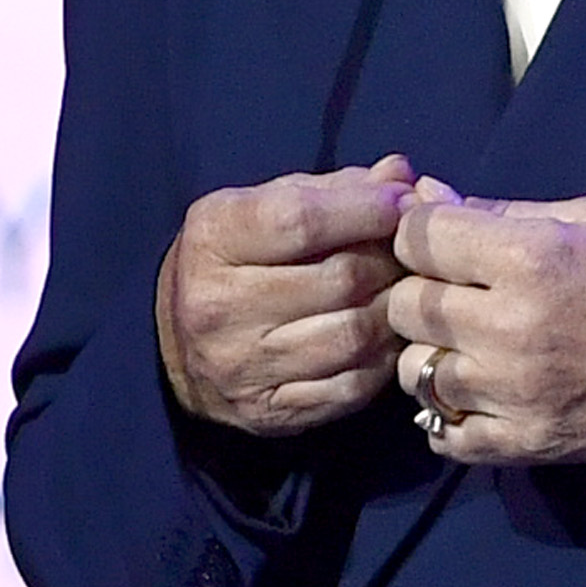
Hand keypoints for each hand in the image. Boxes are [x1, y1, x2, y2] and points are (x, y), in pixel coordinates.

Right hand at [156, 159, 418, 437]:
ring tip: (400, 293)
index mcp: (214, 238)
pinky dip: (383, 359)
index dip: (366, 208)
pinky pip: (353, 385)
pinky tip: (383, 337)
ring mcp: (243, 365)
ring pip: (354, 335)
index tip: (401, 201)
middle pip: (341, 279)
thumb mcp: (263, 206)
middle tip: (411, 253)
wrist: (174, 347)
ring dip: (393, 311)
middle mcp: (219, 305)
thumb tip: (400, 176)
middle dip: (391, 261)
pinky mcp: (271, 410)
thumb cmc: (233, 261)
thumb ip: (332, 190)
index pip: (302, 220)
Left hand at [382, 185, 585, 466]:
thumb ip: (502, 211)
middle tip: (457, 291)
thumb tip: (426, 193)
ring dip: (433, 353)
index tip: (444, 238)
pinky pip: (445, 435)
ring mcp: (515, 392)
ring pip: (415, 371)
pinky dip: (449, 415)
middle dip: (422, 290)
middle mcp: (510, 327)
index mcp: (529, 258)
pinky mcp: (528, 443)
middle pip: (406, 304)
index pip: (417, 236)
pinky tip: (475, 393)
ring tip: (470, 344)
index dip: (422, 231)